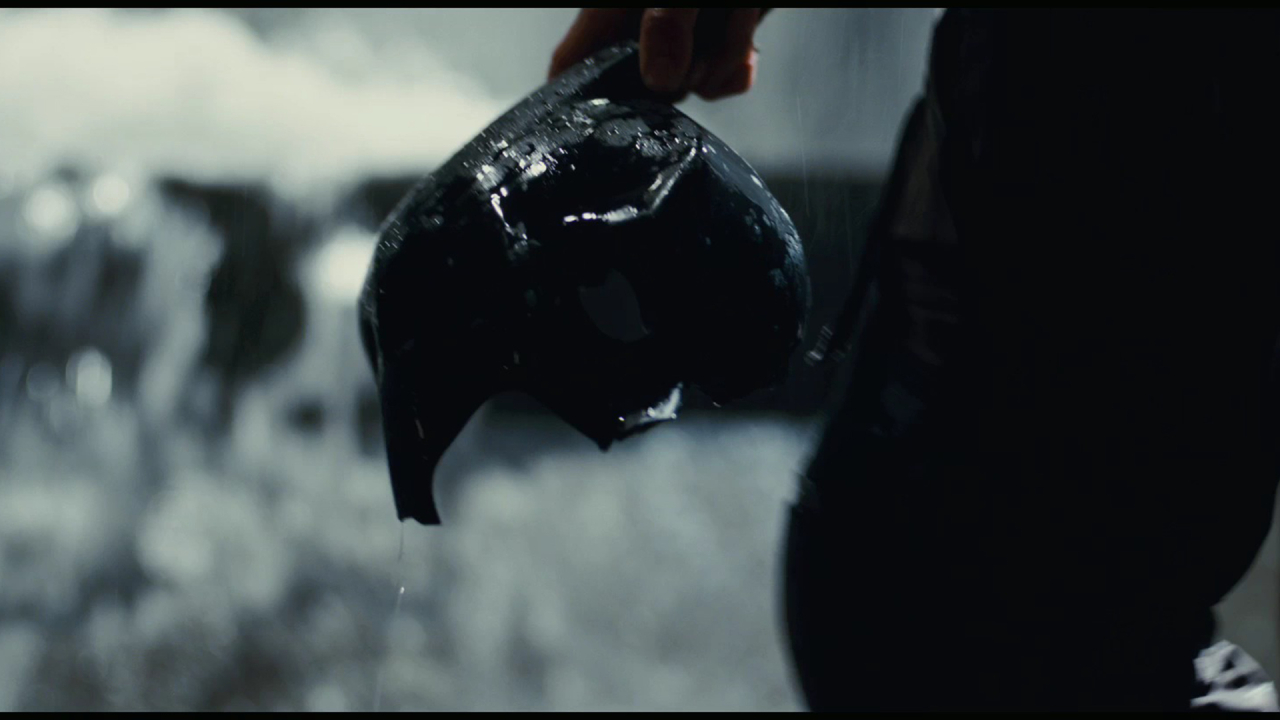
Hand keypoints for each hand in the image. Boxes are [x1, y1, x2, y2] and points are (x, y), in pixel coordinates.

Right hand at [549, 8, 769, 101]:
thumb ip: (668, 20)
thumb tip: (661, 80)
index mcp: (611, 8)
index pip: (571, 64)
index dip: (570, 101)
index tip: (584, 131)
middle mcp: (640, 24)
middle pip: (638, 85)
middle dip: (674, 80)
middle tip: (697, 47)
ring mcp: (680, 34)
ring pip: (686, 83)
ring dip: (717, 59)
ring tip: (734, 8)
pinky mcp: (716, 38)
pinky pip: (719, 79)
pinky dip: (735, 64)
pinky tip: (744, 30)